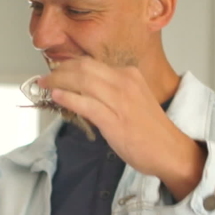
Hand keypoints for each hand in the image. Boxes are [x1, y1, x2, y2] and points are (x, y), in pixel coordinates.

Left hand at [39, 57, 206, 200]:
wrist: (170, 151)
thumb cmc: (150, 130)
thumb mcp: (131, 100)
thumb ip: (110, 92)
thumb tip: (82, 91)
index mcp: (129, 75)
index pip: (91, 63)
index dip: (68, 65)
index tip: (54, 71)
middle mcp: (124, 82)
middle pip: (83, 68)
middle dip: (59, 71)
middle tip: (43, 79)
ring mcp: (120, 100)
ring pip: (83, 81)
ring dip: (58, 82)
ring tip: (44, 86)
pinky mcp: (115, 120)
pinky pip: (87, 104)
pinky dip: (69, 98)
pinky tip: (56, 97)